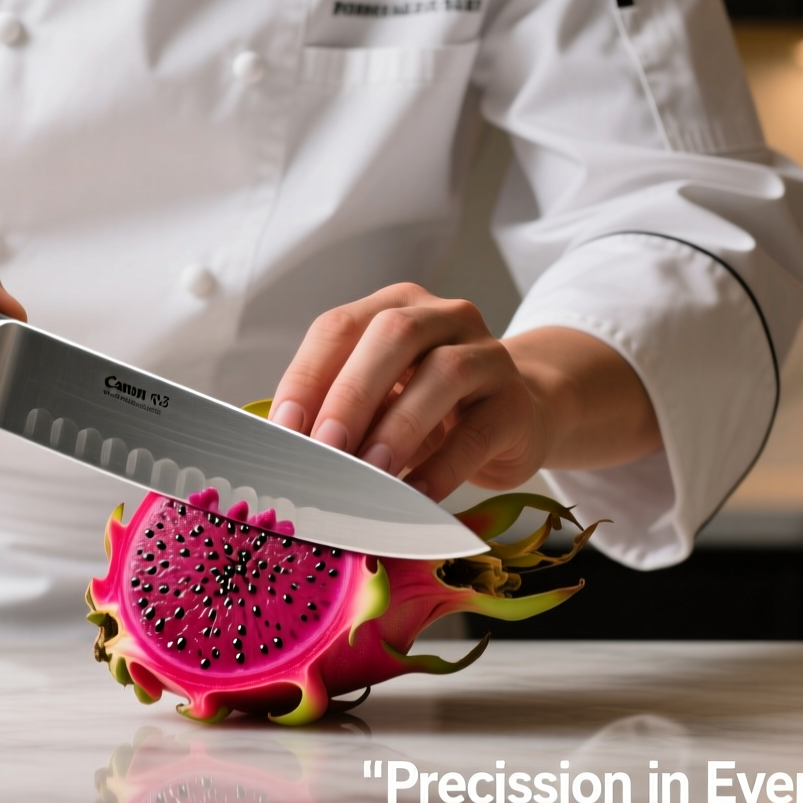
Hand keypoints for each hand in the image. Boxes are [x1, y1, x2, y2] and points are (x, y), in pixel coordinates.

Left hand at [268, 283, 660, 500]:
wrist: (518, 416)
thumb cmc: (431, 411)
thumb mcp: (380, 401)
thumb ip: (339, 412)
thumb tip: (289, 451)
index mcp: (393, 307)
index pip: (338, 328)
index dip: (307, 376)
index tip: (283, 431)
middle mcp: (441, 317)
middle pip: (393, 336)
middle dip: (351, 394)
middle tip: (325, 448)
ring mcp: (486, 355)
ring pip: (443, 373)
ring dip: (398, 427)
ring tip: (371, 473)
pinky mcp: (515, 404)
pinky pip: (478, 432)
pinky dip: (442, 468)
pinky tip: (416, 495)